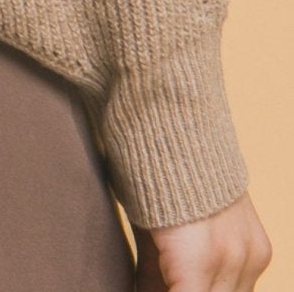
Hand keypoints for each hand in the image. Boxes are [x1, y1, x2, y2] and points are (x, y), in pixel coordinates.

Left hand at [134, 191, 271, 289]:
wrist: (179, 129)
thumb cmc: (149, 179)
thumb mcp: (144, 236)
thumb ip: (151, 279)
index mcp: (198, 259)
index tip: (159, 289)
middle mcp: (233, 261)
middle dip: (186, 290)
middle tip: (169, 280)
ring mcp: (252, 255)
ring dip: (208, 290)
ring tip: (181, 274)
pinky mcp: (261, 248)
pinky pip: (246, 285)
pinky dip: (222, 285)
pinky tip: (200, 273)